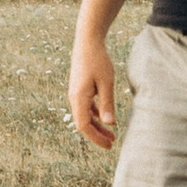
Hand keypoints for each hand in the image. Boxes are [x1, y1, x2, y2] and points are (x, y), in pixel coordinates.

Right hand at [69, 33, 118, 150]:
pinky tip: (106, 118)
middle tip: (112, 143)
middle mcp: (74, 98)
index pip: (83, 125)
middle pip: (83, 123)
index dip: (96, 137)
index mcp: (78, 98)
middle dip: (97, 135)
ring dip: (97, 126)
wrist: (87, 42)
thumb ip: (107, 103)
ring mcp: (76, 93)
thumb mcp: (106, 82)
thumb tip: (110, 124)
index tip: (109, 144)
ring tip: (112, 133)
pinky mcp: (80, 89)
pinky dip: (96, 115)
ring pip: (85, 116)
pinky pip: (86, 107)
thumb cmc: (98, 60)